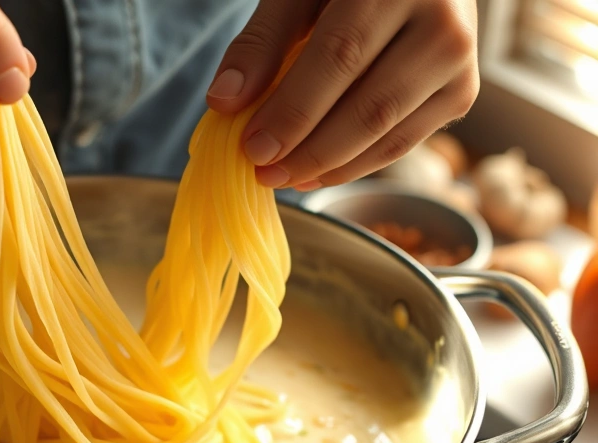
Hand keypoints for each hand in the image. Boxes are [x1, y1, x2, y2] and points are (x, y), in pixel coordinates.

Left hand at [206, 0, 478, 189]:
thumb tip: (223, 104)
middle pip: (370, 106)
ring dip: (330, 167)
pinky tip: (315, 172)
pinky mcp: (461, 93)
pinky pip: (403, 142)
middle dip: (309, 150)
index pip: (339, 57)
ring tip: (282, 178)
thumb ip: (262, 41)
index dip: (293, 110)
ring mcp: (460, 62)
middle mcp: (442, 22)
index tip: (252, 149)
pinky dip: (356, 165)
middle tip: (263, 173)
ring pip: (389, 133)